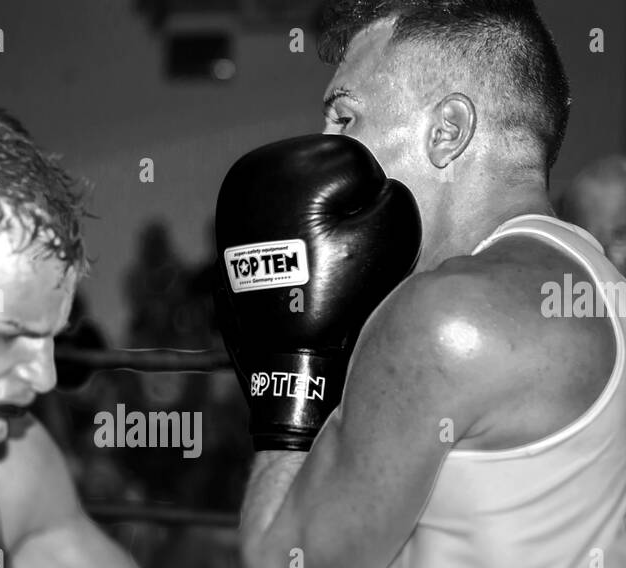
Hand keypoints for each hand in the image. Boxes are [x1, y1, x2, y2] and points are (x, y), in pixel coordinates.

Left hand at [213, 134, 421, 450]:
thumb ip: (394, 195)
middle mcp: (253, 170)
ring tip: (315, 254)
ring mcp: (236, 195)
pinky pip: (279, 207)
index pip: (354, 160)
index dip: (368, 202)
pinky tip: (296, 254)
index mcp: (290, 166)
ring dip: (316, 212)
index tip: (353, 242)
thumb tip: (376, 187)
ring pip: (301, 185)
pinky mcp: (231, 219)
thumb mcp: (390, 237)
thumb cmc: (338, 295)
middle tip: (334, 250)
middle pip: (323, 166)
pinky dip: (292, 224)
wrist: (285, 349)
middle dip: (339, 203)